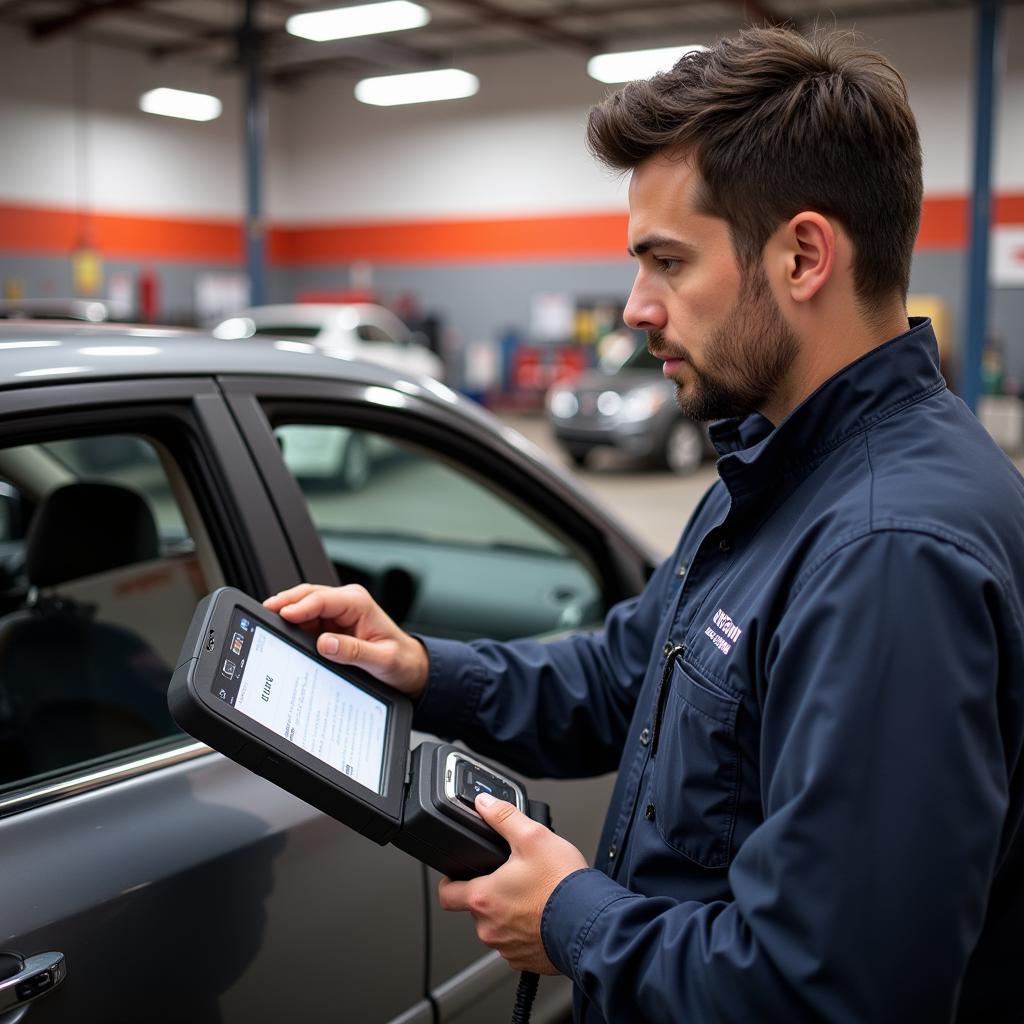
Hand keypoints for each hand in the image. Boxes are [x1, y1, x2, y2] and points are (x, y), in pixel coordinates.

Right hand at [263, 583, 428, 697]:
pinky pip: (305, 622)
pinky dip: (292, 627)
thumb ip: (353, 652)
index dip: (299, 605)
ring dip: (285, 615)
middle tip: (263, 613)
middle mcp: (346, 603)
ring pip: (303, 607)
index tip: (282, 614)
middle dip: (284, 603)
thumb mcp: (381, 660)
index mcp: (358, 603)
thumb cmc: (401, 661)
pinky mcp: (330, 626)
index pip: (321, 598)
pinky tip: (281, 634)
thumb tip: (325, 643)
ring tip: (267, 625)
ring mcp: (336, 614)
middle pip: (306, 596)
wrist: (409, 668)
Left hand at [438, 793, 587, 973]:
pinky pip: (515, 942)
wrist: (592, 924)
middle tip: (513, 878)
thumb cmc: (563, 885)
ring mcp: (506, 947)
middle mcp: (489, 927)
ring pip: (497, 925)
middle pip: (477, 907)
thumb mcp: (533, 837)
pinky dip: (525, 930)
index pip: (446, 894)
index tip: (459, 875)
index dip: (450, 881)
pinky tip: (542, 915)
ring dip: (509, 912)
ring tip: (533, 895)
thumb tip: (485, 804)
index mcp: (484, 897)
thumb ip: (504, 817)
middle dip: (491, 892)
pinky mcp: (524, 959)